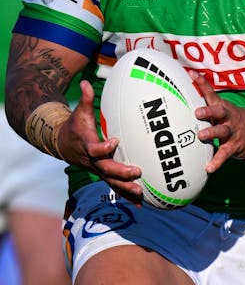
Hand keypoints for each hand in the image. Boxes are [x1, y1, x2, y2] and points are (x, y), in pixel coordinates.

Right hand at [57, 80, 142, 201]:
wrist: (62, 144)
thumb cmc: (75, 126)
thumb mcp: (79, 112)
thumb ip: (85, 99)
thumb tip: (86, 82)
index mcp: (87, 145)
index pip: (95, 148)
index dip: (103, 147)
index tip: (114, 141)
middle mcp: (92, 161)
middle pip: (106, 169)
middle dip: (121, 173)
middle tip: (137, 172)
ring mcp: (97, 170)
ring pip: (111, 182)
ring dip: (126, 189)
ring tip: (140, 194)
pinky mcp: (103, 175)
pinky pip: (115, 186)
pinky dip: (126, 195)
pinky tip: (141, 203)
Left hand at [191, 72, 244, 172]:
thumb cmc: (231, 119)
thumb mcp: (221, 108)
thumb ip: (206, 101)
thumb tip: (188, 85)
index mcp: (222, 107)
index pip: (211, 93)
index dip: (202, 83)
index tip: (191, 74)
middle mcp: (228, 117)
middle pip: (219, 111)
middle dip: (209, 110)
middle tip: (197, 112)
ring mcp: (232, 132)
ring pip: (222, 131)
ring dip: (212, 133)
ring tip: (201, 136)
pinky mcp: (234, 146)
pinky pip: (225, 154)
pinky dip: (217, 161)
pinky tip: (208, 168)